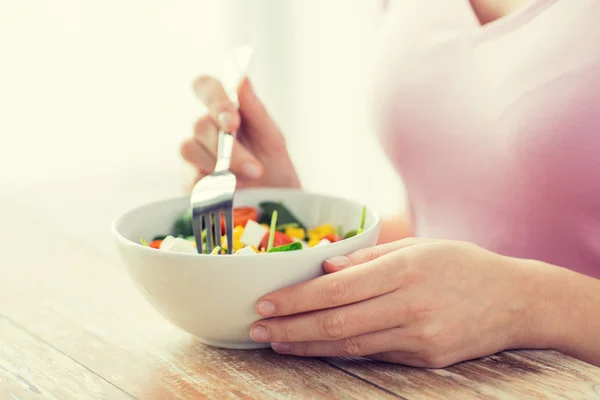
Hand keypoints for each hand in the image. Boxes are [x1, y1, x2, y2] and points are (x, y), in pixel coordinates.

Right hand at [181, 76, 300, 188]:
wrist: (276, 209)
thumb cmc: (275, 170)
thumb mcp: (273, 140)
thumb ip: (256, 111)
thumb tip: (241, 79)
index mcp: (226, 112)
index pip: (205, 87)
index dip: (213, 98)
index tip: (232, 120)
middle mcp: (206, 131)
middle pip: (200, 124)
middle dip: (228, 146)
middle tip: (255, 168)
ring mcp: (195, 157)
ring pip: (190, 148)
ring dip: (221, 164)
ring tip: (249, 181)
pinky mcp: (189, 183)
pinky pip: (190, 178)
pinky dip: (212, 185)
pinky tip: (232, 192)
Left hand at [249, 239, 543, 367]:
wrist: (514, 300)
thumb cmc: (461, 264)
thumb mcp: (418, 247)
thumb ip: (369, 258)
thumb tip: (325, 268)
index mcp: (405, 269)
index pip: (336, 288)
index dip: (296, 298)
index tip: (265, 304)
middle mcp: (410, 304)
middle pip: (336, 321)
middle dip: (291, 327)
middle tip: (258, 330)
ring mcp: (419, 336)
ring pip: (350, 344)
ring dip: (308, 344)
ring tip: (277, 343)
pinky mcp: (426, 358)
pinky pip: (373, 354)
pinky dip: (340, 351)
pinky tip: (315, 347)